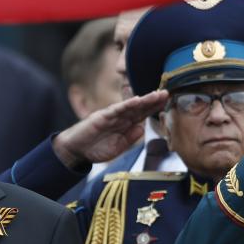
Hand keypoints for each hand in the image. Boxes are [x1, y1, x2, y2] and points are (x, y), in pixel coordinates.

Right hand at [52, 90, 168, 168]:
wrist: (76, 150)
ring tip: (157, 94)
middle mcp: (120, 117)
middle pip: (140, 107)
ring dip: (144, 100)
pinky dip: (126, 105)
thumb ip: (130, 138)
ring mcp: (112, 116)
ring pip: (131, 106)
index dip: (154, 108)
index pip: (143, 114)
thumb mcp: (118, 147)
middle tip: (167, 93)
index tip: (167, 102)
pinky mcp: (102, 117)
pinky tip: (137, 100)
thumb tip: (143, 129)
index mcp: (125, 124)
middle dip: (153, 101)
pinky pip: (116, 110)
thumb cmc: (96, 148)